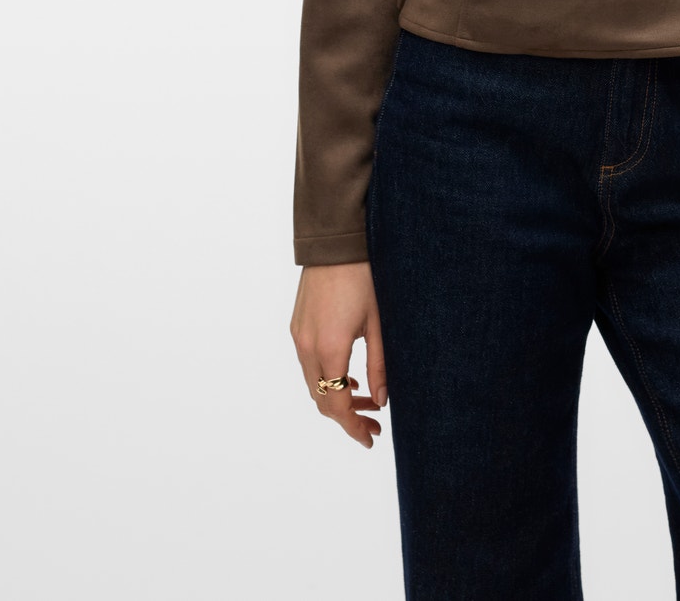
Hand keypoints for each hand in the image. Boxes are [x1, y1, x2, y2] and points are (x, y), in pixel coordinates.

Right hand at [289, 261, 387, 446]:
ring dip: (335, 397)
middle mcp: (306, 345)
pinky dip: (325, 378)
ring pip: (312, 383)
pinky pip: (308, 364)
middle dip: (346, 417)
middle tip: (374, 423)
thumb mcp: (379, 322)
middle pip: (320, 399)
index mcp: (329, 347)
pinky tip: (347, 377)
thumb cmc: (365, 275)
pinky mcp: (297, 324)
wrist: (336, 240)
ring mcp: (298, 335)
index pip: (335, 404)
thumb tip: (382, 400)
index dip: (352, 426)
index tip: (370, 438)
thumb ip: (380, 365)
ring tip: (366, 401)